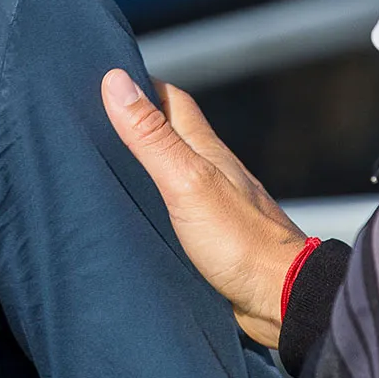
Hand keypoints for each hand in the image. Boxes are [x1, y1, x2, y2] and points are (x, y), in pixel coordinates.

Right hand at [101, 69, 306, 348]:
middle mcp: (211, 170)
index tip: (106, 78)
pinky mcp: (211, 236)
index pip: (170, 100)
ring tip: (105, 164)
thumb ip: (151, 137)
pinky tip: (137, 214)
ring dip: (144, 164)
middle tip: (95, 120)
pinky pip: (176, 207)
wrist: (283, 299)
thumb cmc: (241, 241)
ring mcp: (213, 203)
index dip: (140, 85)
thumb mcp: (186, 182)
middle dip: (137, 122)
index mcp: (206, 149)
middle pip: (170, 133)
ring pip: (172, 171)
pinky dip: (154, 201)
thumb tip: (116, 82)